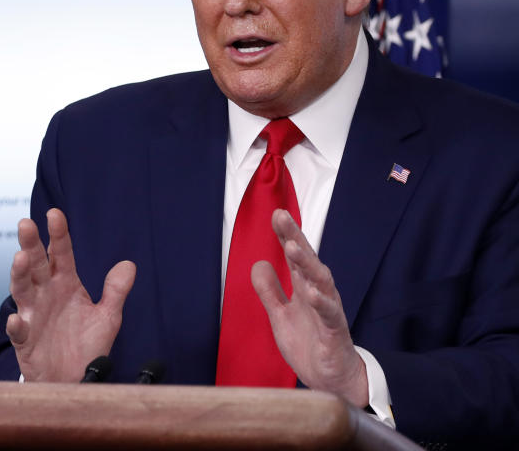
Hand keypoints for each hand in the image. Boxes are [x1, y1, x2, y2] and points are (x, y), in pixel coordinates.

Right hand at [6, 208, 135, 381]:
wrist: (74, 380)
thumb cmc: (87, 345)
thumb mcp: (108, 317)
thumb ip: (116, 291)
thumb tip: (129, 264)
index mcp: (66, 284)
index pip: (61, 254)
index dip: (58, 234)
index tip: (56, 214)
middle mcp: (46, 294)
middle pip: (36, 264)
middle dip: (31, 244)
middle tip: (26, 223)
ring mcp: (33, 315)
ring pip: (22, 290)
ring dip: (19, 274)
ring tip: (20, 258)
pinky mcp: (25, 340)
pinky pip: (19, 331)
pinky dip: (17, 325)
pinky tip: (18, 319)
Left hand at [252, 209, 368, 406]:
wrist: (330, 380)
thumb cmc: (309, 344)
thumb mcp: (280, 316)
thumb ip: (269, 291)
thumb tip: (258, 263)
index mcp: (304, 289)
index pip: (294, 257)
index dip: (285, 236)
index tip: (276, 213)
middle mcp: (318, 294)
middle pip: (307, 261)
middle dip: (295, 237)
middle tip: (282, 216)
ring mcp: (328, 311)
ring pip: (320, 281)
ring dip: (306, 263)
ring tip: (292, 246)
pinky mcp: (334, 332)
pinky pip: (330, 314)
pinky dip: (322, 302)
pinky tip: (312, 292)